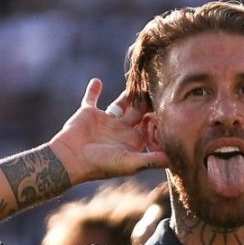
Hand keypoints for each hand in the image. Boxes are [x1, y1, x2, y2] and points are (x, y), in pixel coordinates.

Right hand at [49, 78, 168, 184]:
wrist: (70, 160)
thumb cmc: (101, 164)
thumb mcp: (129, 163)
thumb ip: (150, 160)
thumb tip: (172, 160)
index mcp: (132, 141)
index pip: (150, 126)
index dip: (158, 117)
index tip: (168, 105)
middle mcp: (120, 130)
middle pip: (138, 111)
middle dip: (146, 101)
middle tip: (157, 86)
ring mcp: (105, 121)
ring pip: (120, 103)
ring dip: (128, 93)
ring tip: (138, 80)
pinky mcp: (88, 113)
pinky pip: (91, 98)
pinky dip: (93, 90)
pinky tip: (97, 81)